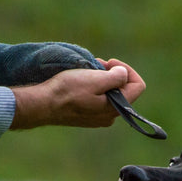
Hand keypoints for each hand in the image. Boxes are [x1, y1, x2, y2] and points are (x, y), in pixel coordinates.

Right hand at [9, 60, 145, 129]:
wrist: (44, 104)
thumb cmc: (68, 91)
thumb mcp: (95, 79)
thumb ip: (116, 77)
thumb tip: (124, 73)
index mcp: (116, 108)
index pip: (138, 85)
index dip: (127, 70)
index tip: (110, 63)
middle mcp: (111, 115)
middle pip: (124, 88)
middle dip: (113, 73)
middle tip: (97, 65)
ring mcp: (99, 117)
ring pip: (111, 92)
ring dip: (102, 78)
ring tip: (87, 71)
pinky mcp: (89, 116)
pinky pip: (99, 98)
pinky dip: (94, 86)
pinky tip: (81, 81)